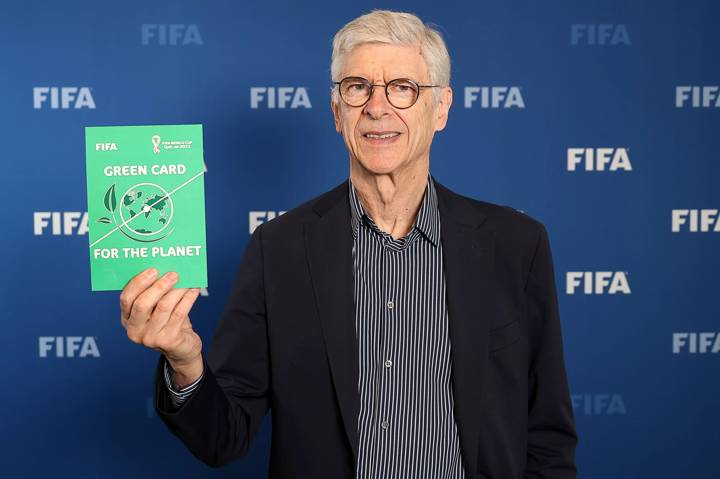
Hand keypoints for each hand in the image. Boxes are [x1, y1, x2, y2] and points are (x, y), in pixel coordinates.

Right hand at [120, 268, 202, 385]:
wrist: (181, 349)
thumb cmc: (167, 322)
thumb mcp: (154, 310)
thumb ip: (153, 294)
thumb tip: (165, 268)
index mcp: (127, 319)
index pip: (126, 299)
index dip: (138, 283)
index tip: (153, 269)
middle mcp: (135, 330)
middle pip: (143, 304)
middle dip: (158, 286)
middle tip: (173, 274)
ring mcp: (151, 338)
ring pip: (164, 307)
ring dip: (176, 290)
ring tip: (186, 280)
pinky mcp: (169, 340)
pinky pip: (179, 313)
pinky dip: (188, 298)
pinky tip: (194, 290)